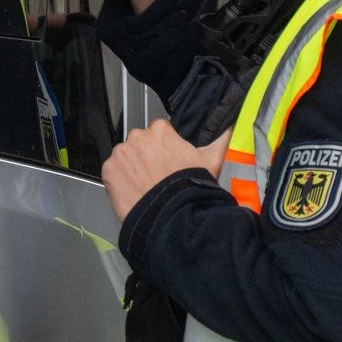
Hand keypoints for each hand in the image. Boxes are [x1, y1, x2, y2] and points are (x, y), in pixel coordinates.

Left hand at [105, 119, 224, 219]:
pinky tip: (133, 191)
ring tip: (145, 186)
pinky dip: (119, 180)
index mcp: (160, 130)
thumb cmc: (191, 186)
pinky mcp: (108, 170)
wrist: (170, 214)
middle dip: (146, 155)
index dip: (163, 148)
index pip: (158, 132)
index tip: (168, 162)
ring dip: (131, 167)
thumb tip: (233, 127)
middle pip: (139, 142)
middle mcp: (137, 136)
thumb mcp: (212, 160)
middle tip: (156, 176)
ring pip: (125, 156)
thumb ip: (221, 139)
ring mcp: (121, 153)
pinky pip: (112, 171)